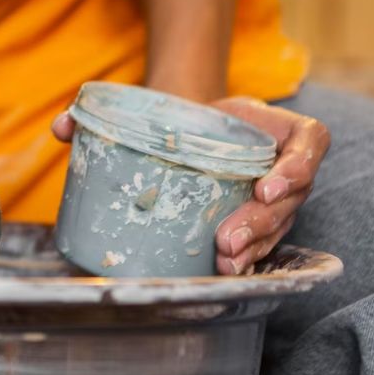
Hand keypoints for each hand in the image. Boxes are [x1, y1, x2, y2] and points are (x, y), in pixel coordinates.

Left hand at [50, 96, 330, 275]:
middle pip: (291, 197)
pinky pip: (262, 242)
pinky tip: (222, 270)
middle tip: (227, 240)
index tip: (264, 185)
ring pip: (277, 226)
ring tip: (223, 260)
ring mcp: (276, 197)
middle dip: (261, 223)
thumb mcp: (159, 104)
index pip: (310, 142)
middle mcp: (284, 165)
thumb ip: (107, 111)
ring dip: (252, 247)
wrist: (188, 128)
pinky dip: (244, 257)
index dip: (297, 165)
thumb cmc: (181, 116)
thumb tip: (63, 126)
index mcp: (277, 128)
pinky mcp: (258, 220)